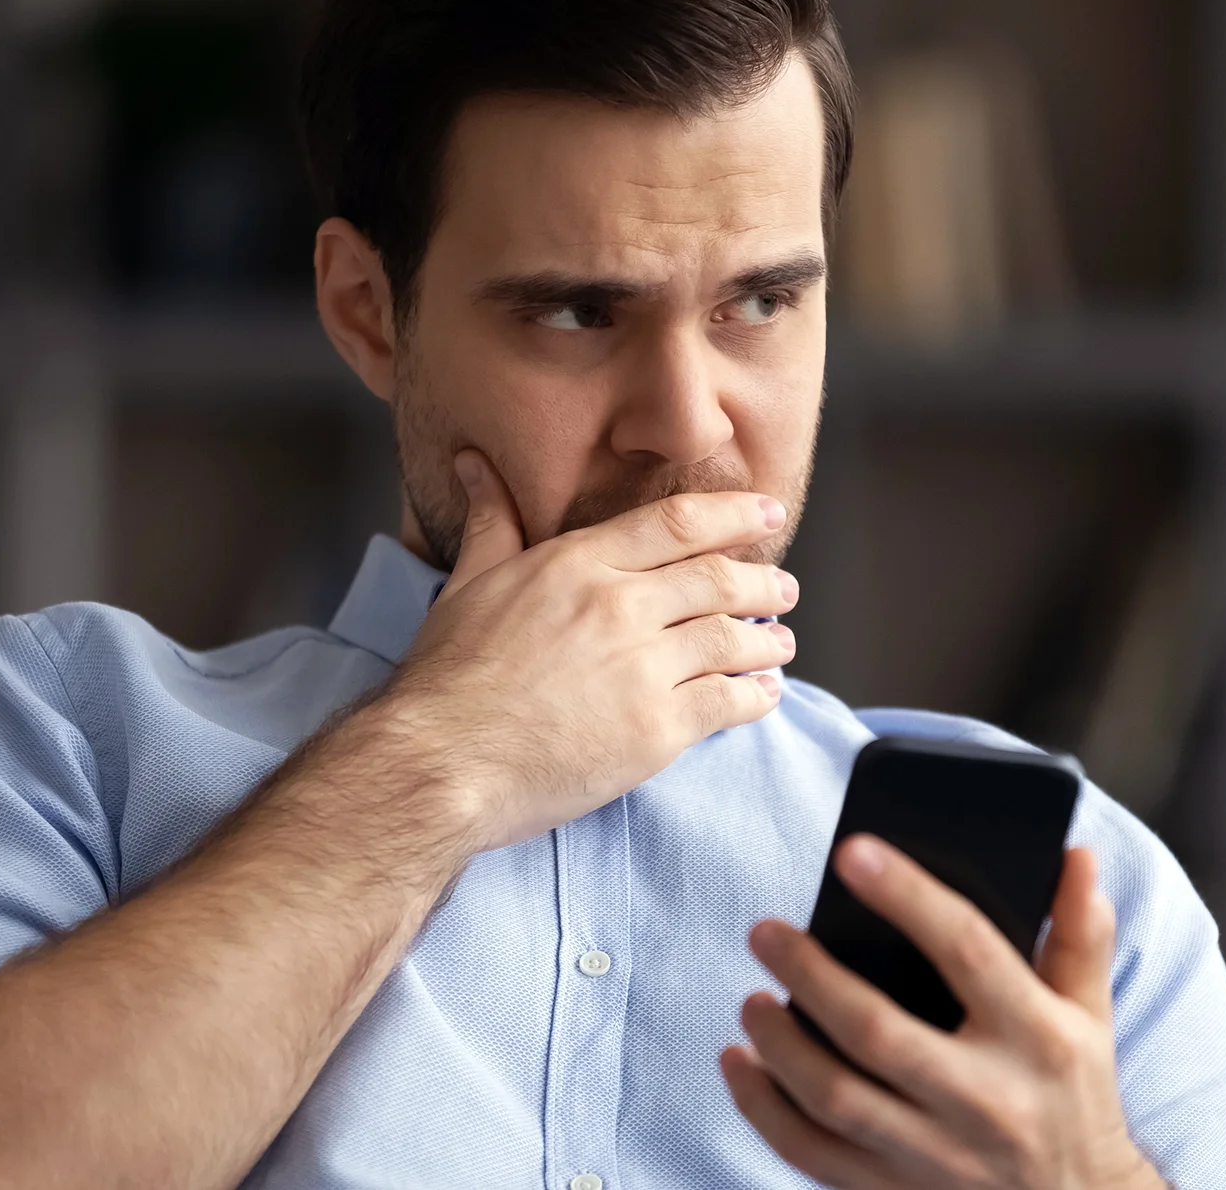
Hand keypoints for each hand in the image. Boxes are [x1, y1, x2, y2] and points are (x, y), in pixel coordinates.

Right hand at [350, 448, 798, 852]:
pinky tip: (764, 694)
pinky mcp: (657, 731)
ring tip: (782, 643)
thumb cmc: (446, 678)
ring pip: (733, 639)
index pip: (678, 523)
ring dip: (768, 639)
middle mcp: (620, 607)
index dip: (733, 515)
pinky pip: (729, 702)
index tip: (767, 513)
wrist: (441, 762)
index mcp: (578, 564)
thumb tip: (473, 464)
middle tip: (784, 587)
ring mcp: (643, 669)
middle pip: (718, 579)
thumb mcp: (467, 584)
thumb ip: (492, 523)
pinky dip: (757, 695)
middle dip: (763, 581)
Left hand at [721, 838, 1165, 1189]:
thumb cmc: (1074, 1095)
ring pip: (835, 1098)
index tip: (852, 852)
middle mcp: (988, 1100)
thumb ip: (1079, 937)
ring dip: (778, 1044)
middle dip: (811, 975)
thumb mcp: (1090, 1017)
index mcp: (1039, 1039)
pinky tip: (742, 1065)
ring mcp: (939, 1156)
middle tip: (766, 932)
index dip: (908, 895)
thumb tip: (1076, 857)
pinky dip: (763, 1109)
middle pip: (877, 1031)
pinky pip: (812, 1154)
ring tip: (753, 1000)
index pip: (968, 949)